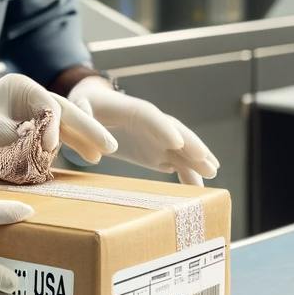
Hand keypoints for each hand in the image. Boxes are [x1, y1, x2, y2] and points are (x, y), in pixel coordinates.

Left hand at [0, 73, 116, 171]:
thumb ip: (23, 136)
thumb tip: (48, 146)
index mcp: (20, 86)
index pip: (50, 105)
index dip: (55, 127)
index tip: (49, 148)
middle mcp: (27, 96)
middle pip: (65, 112)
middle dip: (88, 129)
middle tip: (110, 147)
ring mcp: (29, 114)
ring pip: (62, 126)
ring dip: (79, 140)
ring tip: (97, 155)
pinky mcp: (26, 131)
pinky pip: (51, 138)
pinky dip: (65, 147)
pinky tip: (82, 157)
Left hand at [67, 78, 218, 185]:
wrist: (95, 105)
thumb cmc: (87, 106)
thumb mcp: (80, 109)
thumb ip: (90, 125)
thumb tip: (108, 147)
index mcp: (133, 110)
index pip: (151, 117)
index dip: (164, 129)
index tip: (176, 142)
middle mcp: (152, 123)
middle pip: (175, 132)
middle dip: (191, 145)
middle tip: (206, 160)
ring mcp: (158, 138)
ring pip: (182, 149)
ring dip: (197, 160)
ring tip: (213, 173)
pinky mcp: (159, 152)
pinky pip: (178, 163)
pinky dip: (189, 174)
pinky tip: (199, 189)